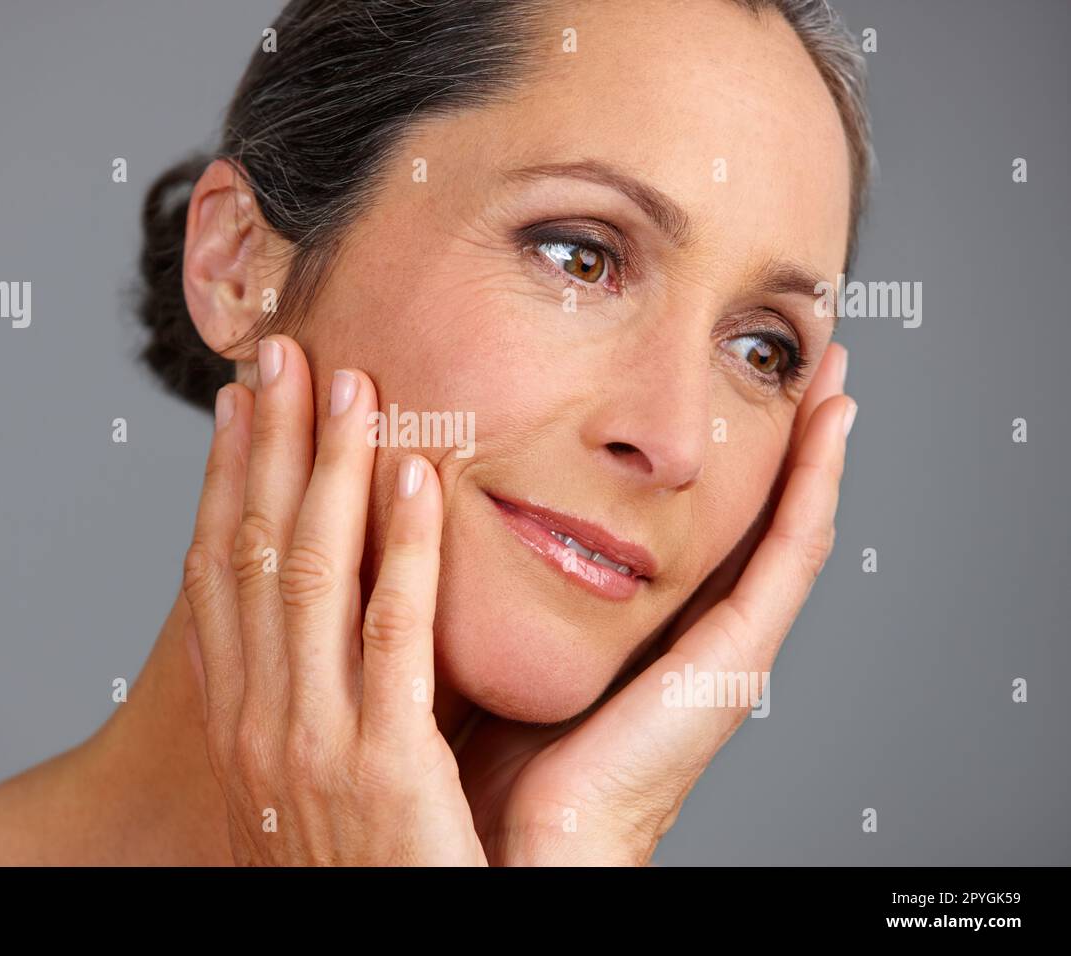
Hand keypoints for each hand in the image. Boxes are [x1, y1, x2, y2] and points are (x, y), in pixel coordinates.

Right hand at [181, 335, 486, 865]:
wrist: (381, 951)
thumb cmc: (347, 876)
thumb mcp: (294, 783)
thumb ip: (298, 704)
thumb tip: (309, 637)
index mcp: (239, 721)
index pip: (218, 574)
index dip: (223, 481)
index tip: (238, 407)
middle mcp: (260, 720)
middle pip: (254, 551)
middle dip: (268, 445)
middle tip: (281, 353)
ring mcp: (315, 741)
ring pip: (312, 573)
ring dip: (328, 468)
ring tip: (350, 383)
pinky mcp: (386, 765)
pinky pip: (393, 634)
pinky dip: (400, 548)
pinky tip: (414, 478)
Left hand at [457, 343, 855, 865]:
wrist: (523, 841)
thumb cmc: (494, 753)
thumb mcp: (490, 630)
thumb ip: (481, 571)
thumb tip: (423, 486)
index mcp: (644, 625)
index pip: (692, 520)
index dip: (714, 451)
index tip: (719, 380)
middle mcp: (694, 629)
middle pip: (749, 516)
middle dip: (774, 438)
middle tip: (797, 357)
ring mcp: (725, 643)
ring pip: (784, 523)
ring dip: (812, 446)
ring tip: (832, 370)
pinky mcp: (736, 660)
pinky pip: (790, 559)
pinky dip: (817, 487)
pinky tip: (835, 424)